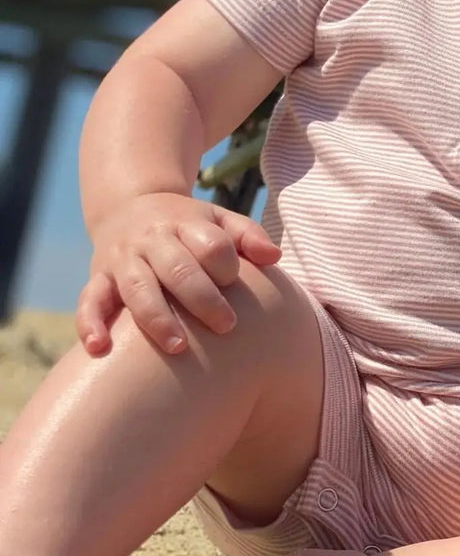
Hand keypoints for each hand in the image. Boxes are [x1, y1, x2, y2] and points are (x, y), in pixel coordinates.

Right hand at [77, 191, 280, 356]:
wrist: (130, 207)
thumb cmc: (189, 226)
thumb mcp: (218, 220)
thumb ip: (248, 235)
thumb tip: (274, 256)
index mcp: (185, 223)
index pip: (211, 245)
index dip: (227, 266)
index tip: (236, 284)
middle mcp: (152, 240)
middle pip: (178, 268)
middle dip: (203, 298)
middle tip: (228, 326)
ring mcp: (123, 258)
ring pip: (137, 287)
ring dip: (157, 317)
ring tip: (178, 346)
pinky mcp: (98, 277)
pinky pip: (89, 299)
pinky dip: (90, 323)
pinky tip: (99, 348)